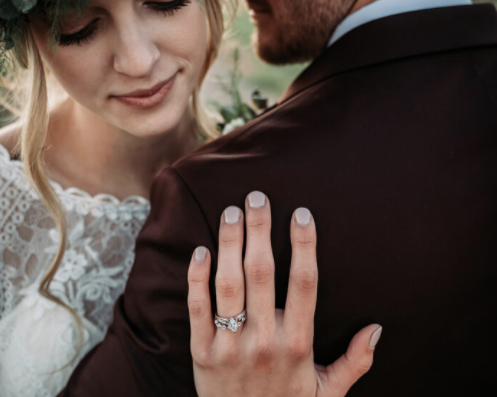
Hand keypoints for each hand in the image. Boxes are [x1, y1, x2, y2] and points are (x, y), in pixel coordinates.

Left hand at [187, 192, 381, 396]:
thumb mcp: (328, 393)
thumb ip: (354, 363)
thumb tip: (377, 329)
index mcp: (298, 344)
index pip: (305, 284)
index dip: (304, 245)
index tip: (301, 214)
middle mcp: (265, 341)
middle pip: (263, 274)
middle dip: (260, 230)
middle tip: (257, 197)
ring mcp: (231, 346)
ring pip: (229, 284)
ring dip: (230, 244)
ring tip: (231, 212)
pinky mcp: (202, 353)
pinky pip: (198, 309)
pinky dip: (197, 278)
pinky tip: (201, 250)